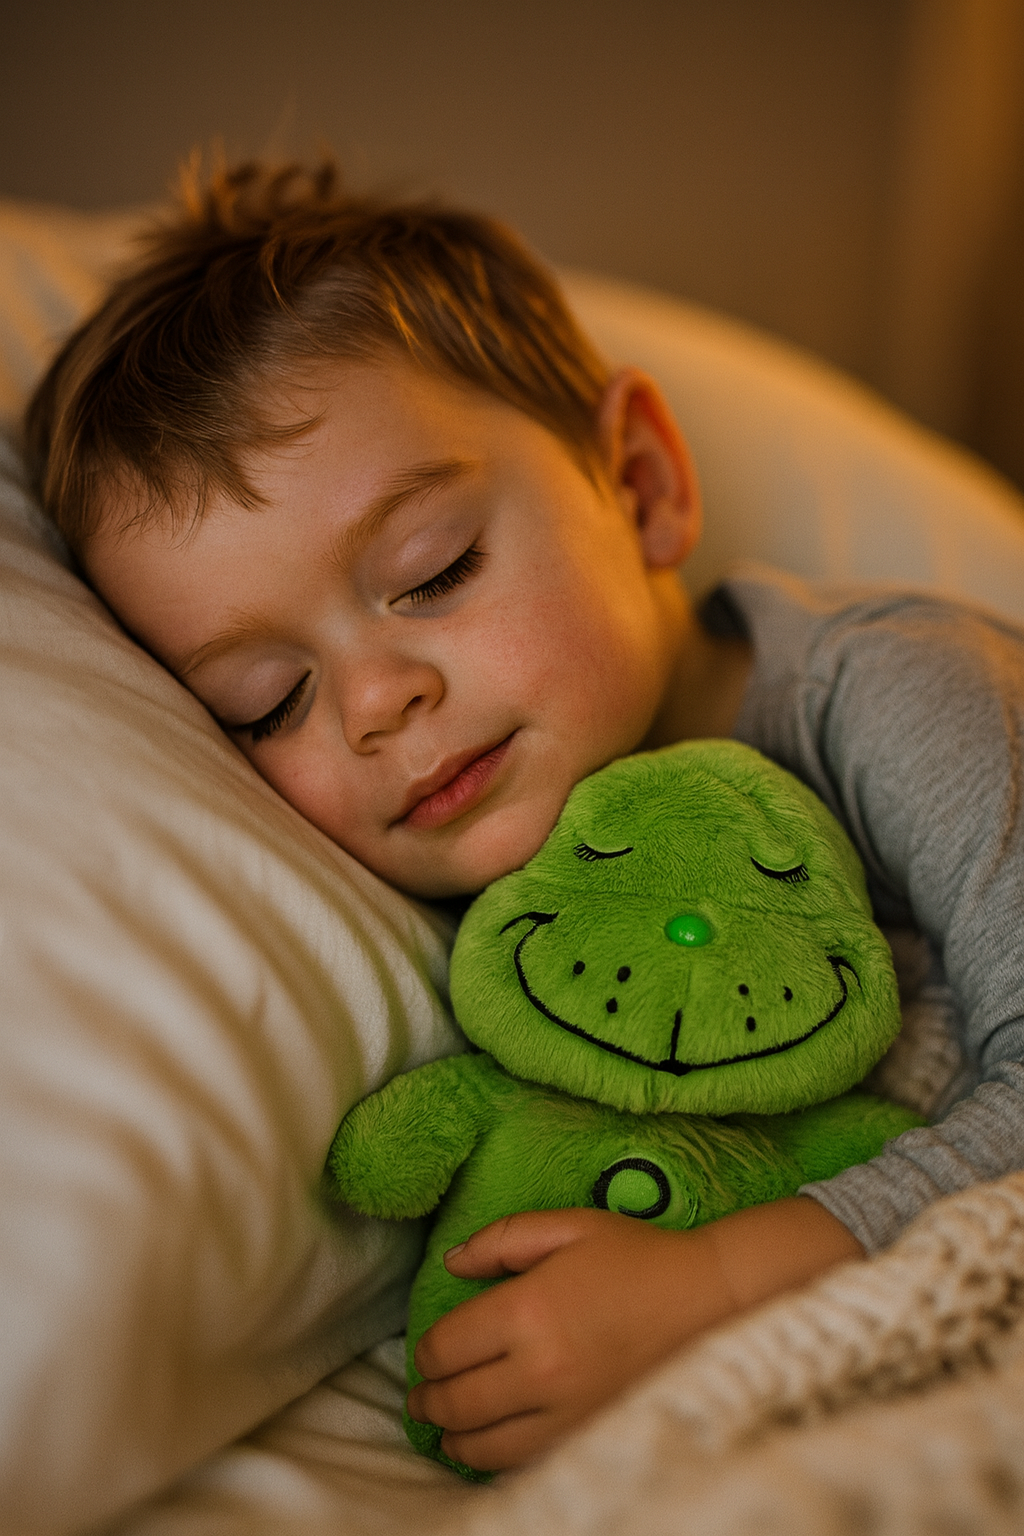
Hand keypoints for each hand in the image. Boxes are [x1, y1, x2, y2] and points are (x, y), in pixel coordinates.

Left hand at [406, 1198, 863, 1470]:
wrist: (711, 1301)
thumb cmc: (639, 1257)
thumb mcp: (569, 1226)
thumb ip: (502, 1240)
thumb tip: (451, 1262)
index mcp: (528, 1309)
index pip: (446, 1347)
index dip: (426, 1353)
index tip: (428, 1352)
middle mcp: (539, 1368)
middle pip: (456, 1402)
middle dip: (429, 1401)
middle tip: (421, 1397)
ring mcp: (565, 1412)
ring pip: (483, 1445)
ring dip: (455, 1437)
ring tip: (447, 1427)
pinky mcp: (588, 1436)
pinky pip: (524, 1462)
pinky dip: (496, 1458)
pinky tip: (492, 1443)